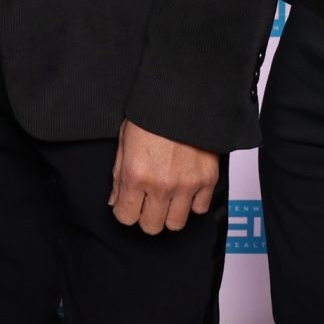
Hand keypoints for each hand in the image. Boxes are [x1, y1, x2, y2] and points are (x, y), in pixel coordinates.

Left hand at [108, 120, 219, 235]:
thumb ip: (118, 175)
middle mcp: (161, 184)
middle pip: (151, 226)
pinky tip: (186, 188)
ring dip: (169, 213)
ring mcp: (186, 184)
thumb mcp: (124, 141)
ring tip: (168, 197)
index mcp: (136, 174)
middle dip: (146, 216)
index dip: (125, 211)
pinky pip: (200, 209)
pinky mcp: (207, 180)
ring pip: (176, 224)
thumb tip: (116, 201)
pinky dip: (193, 202)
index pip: (126, 217)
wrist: (182, 97)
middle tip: (148, 201)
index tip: (129, 204)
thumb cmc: (151, 114)